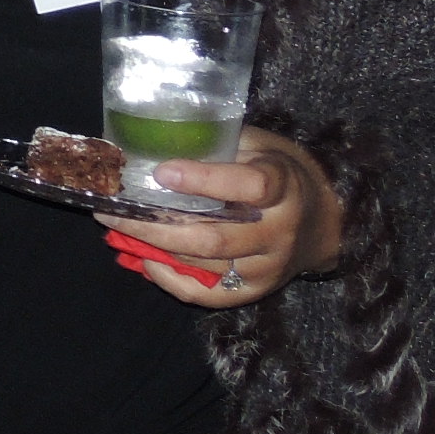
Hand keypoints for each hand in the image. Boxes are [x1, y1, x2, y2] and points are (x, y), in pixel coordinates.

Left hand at [99, 124, 343, 306]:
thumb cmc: (277, 172)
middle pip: (214, 236)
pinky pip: (210, 295)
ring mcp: (269, 265)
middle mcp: (280, 231)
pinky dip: (173, 281)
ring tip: (116, 227)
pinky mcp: (258, 289)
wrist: (323, 220)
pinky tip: (146, 261)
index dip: (205, 179)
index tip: (162, 171)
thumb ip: (217, 144)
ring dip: (154, 247)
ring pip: (206, 263)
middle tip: (111, 209)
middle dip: (156, 224)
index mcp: (284, 186)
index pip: (250, 187)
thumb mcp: (257, 146)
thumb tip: (153, 139)